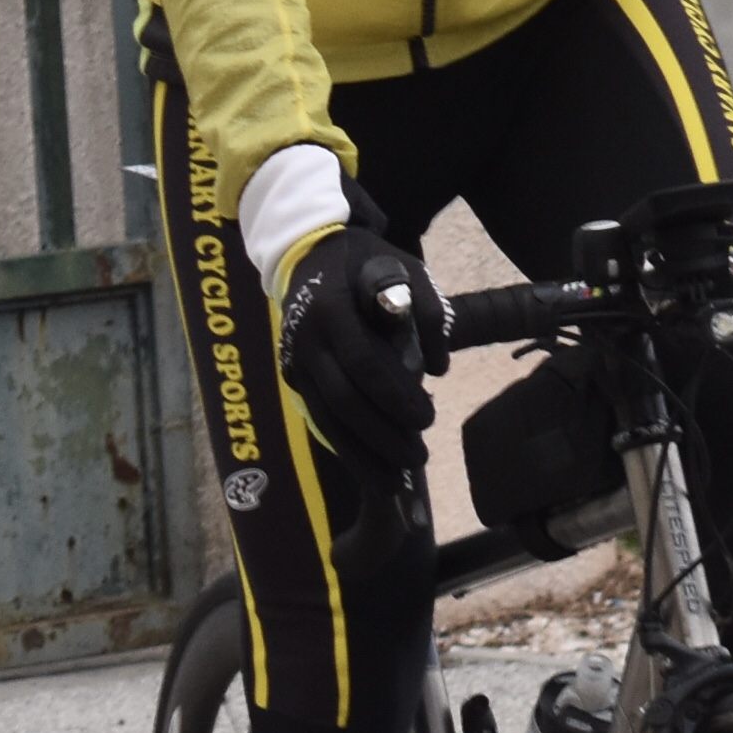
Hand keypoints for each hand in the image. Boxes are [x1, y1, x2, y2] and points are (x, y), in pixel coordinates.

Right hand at [274, 214, 449, 482]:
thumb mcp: (402, 265)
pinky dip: (342, 447)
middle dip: (381, 436)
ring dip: (360, 454)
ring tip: (394, 480)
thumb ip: (425, 310)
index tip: (427, 419)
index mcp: (332, 308)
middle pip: (342, 400)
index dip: (395, 396)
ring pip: (324, 418)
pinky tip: (368, 467)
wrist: (307, 252)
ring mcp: (294, 359)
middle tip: (418, 456)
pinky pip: (317, 418)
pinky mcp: (293, 375)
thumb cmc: (363, 261)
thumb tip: (438, 366)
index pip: (363, 362)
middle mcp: (306, 339)